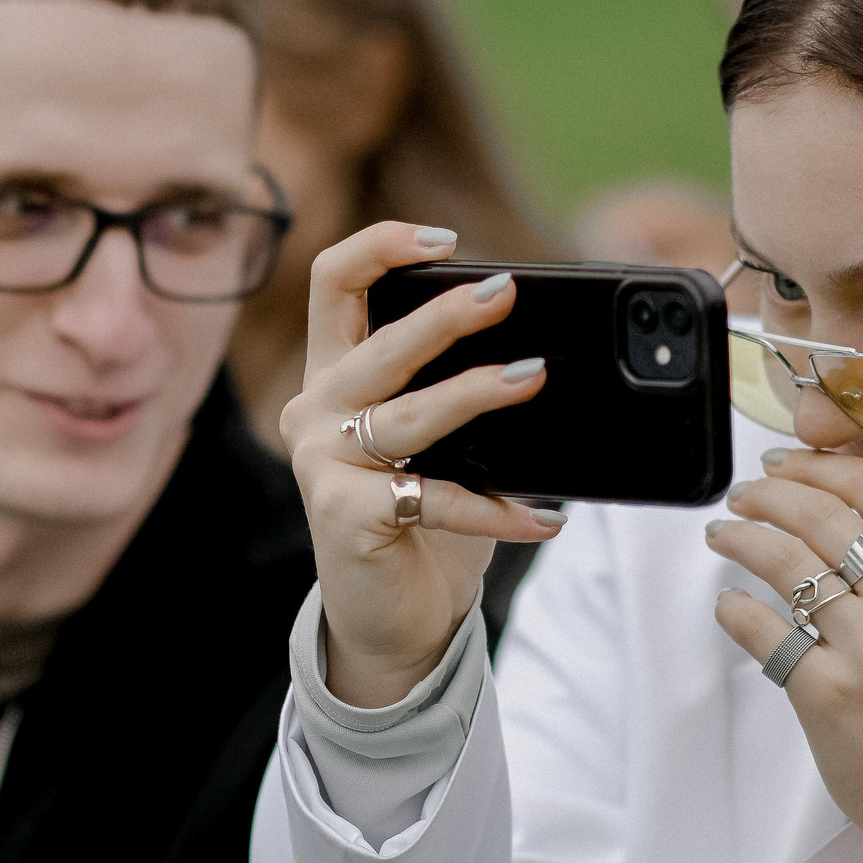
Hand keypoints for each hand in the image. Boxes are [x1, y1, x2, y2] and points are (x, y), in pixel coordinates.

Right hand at [284, 221, 561, 708]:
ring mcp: (324, 465)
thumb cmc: (424, 519)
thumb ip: (466, 392)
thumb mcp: (443, 442)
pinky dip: (499, 507)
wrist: (394, 621)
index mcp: (334, 375)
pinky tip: (546, 515)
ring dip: (476, 392)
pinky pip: (436, 499)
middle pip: (377, 343)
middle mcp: (316, 411)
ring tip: (533, 379)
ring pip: (407, 414)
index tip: (446, 241)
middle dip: (444, 314)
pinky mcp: (346, 517)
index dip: (382, 246)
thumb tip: (545, 354)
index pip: (334, 282)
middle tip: (508, 293)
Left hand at [707, 447, 862, 862]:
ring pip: (785, 564)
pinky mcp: (822, 691)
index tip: (791, 463)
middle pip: (822, 517)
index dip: (823, 466)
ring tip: (725, 533)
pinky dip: (734, 609)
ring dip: (742, 539)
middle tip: (747, 492)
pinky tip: (729, 601)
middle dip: (771, 494)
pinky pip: (762, 630)